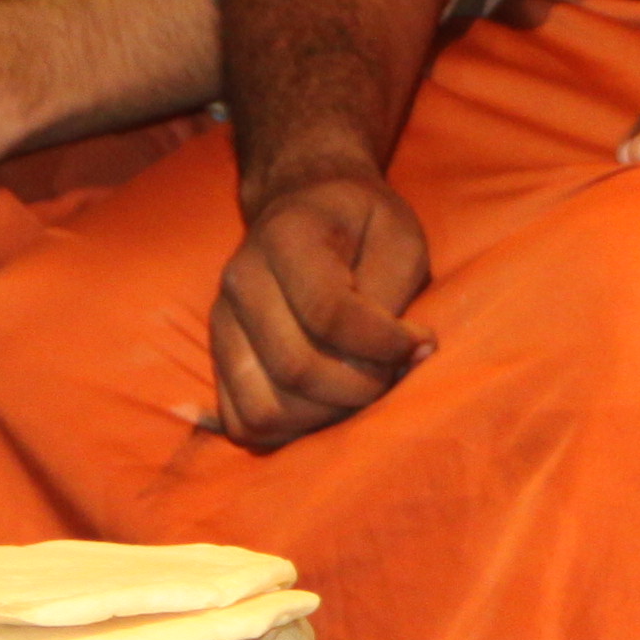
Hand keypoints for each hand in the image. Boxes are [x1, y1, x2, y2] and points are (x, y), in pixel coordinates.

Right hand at [206, 169, 433, 448]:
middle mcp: (242, 281)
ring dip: (326, 416)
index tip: (421, 344)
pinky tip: (328, 405)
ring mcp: (222, 324)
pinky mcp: (219, 359)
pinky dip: (291, 431)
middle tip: (395, 372)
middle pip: (295, 368)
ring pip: (264, 407)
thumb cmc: (362, 225)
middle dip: (361, 387)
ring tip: (363, 391)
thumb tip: (402, 353)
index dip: (383, 344)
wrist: (303, 208)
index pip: (329, 313)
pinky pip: (244, 422)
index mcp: (287, 238)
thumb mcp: (397, 235)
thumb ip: (394, 290)